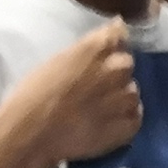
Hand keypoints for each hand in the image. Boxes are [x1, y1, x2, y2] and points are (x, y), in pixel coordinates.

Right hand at [0, 21, 141, 167]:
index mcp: (96, 48)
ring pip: (132, 92)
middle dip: (115, 73)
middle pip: (127, 64)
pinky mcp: (128, 126)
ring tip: (99, 109)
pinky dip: (124, 120)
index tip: (104, 54)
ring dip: (120, 97)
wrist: (32, 133)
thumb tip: (105, 38)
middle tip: (96, 87)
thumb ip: (85, 50)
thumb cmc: (33, 94)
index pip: (118, 35)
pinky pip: (135, 118)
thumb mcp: (57, 61)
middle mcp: (117, 69)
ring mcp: (125, 98)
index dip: (113, 44)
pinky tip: (106, 125)